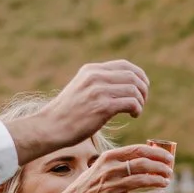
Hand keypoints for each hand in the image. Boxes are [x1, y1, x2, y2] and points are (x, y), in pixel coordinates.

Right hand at [18, 61, 150, 158]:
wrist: (50, 127)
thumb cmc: (67, 113)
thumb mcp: (81, 88)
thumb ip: (99, 82)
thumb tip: (123, 84)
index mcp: (91, 70)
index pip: (125, 65)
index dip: (139, 75)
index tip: (143, 87)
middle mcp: (95, 76)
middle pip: (133, 76)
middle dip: (143, 89)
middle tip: (142, 102)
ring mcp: (99, 91)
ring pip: (134, 89)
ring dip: (141, 101)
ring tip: (136, 111)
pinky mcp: (102, 106)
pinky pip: (131, 103)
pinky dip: (137, 109)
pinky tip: (134, 115)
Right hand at [55, 142, 175, 192]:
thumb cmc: (93, 181)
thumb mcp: (103, 164)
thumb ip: (122, 159)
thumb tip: (150, 154)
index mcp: (109, 156)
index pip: (139, 150)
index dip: (157, 153)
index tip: (169, 157)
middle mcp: (110, 169)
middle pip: (144, 164)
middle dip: (161, 167)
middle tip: (170, 171)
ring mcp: (112, 186)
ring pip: (143, 180)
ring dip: (159, 181)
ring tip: (166, 182)